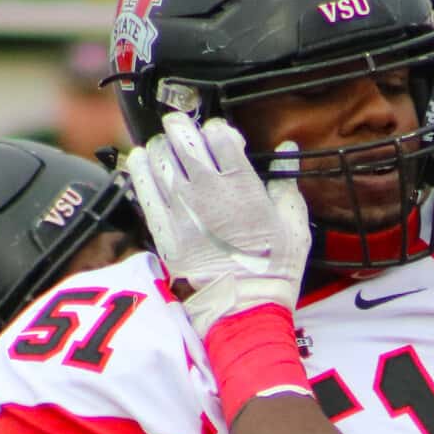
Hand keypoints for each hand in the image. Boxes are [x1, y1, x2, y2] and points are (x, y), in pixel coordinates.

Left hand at [122, 112, 309, 337]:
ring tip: (166, 149)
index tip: (223, 140)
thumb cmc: (273, 268)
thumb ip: (287, 180)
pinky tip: (142, 161)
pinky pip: (141, 185)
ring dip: (161, 145)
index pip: (218, 132)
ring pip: (157, 155)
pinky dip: (139, 168)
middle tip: (185, 131)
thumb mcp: (294, 222)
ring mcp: (181, 208)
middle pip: (181, 136)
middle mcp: (207, 190)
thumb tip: (288, 149)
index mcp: (242, 184)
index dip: (219, 130)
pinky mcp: (163, 227)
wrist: (243, 307)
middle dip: (182, 126)